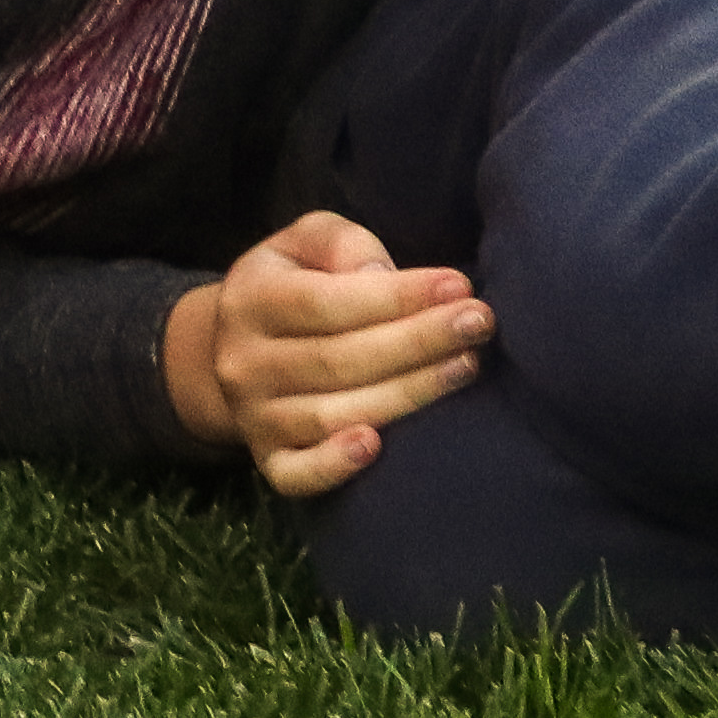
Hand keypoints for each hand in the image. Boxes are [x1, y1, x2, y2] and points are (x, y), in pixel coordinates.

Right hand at [164, 210, 492, 498]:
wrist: (238, 349)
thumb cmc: (295, 284)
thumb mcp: (306, 243)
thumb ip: (343, 244)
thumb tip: (381, 275)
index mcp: (250, 299)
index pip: (326, 301)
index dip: (396, 296)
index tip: (458, 286)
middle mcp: (243, 362)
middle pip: (337, 359)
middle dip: (417, 341)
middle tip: (480, 324)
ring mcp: (253, 417)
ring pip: (330, 415)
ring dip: (406, 394)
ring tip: (465, 367)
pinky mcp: (268, 461)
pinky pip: (296, 475)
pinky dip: (332, 467)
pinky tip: (376, 448)